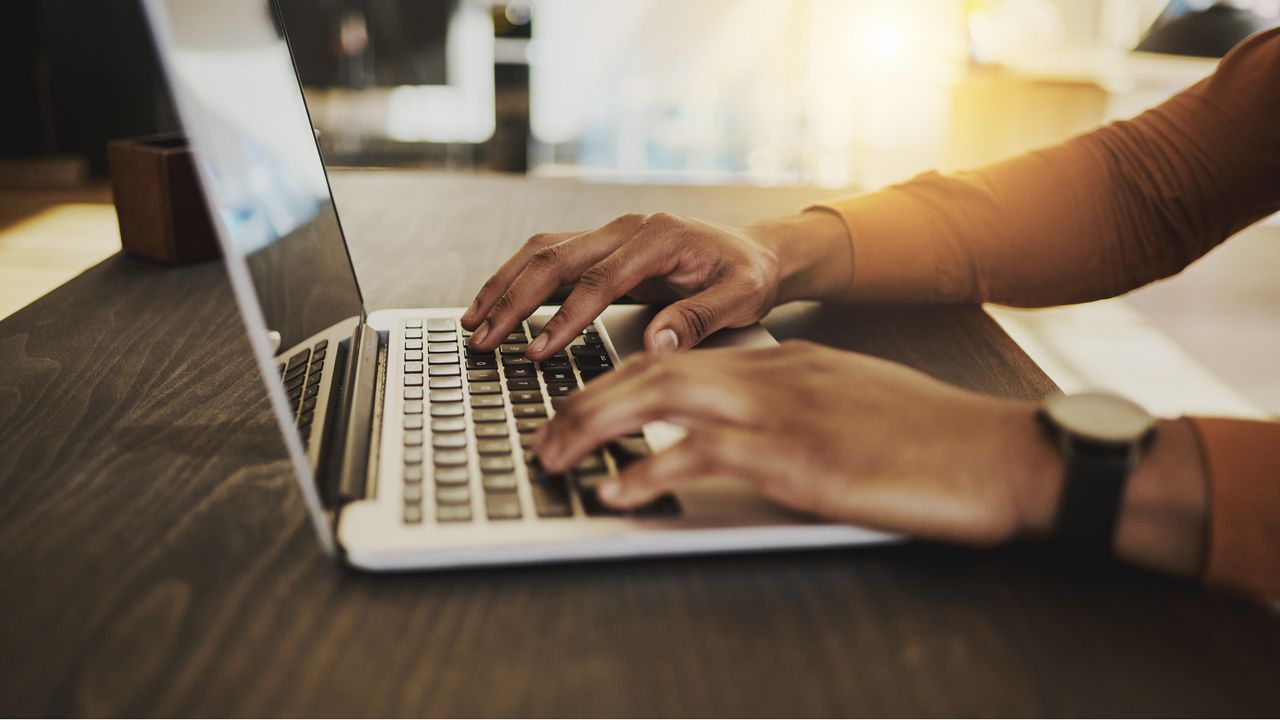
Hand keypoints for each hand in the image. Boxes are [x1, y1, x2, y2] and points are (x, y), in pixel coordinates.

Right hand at [460, 211, 852, 359]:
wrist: (757, 251)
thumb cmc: (749, 275)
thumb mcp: (741, 298)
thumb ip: (698, 318)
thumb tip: (657, 342)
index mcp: (659, 237)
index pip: (599, 280)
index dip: (565, 318)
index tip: (539, 350)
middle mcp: (628, 228)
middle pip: (556, 258)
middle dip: (514, 300)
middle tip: (485, 339)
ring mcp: (611, 233)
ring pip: (543, 252)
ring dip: (505, 285)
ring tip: (475, 322)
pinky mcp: (603, 246)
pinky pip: (551, 257)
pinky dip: (518, 279)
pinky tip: (497, 305)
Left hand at [533, 340, 1059, 545]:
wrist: (999, 452)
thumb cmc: (930, 436)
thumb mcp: (848, 401)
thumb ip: (792, 401)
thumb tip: (741, 424)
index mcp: (783, 361)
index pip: (680, 358)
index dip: (618, 380)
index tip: (579, 403)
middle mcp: (773, 375)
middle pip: (655, 370)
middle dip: (587, 399)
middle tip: (544, 431)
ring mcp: (785, 413)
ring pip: (664, 401)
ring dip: (597, 427)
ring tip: (554, 455)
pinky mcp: (801, 458)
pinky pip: (706, 456)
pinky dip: (651, 470)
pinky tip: (618, 488)